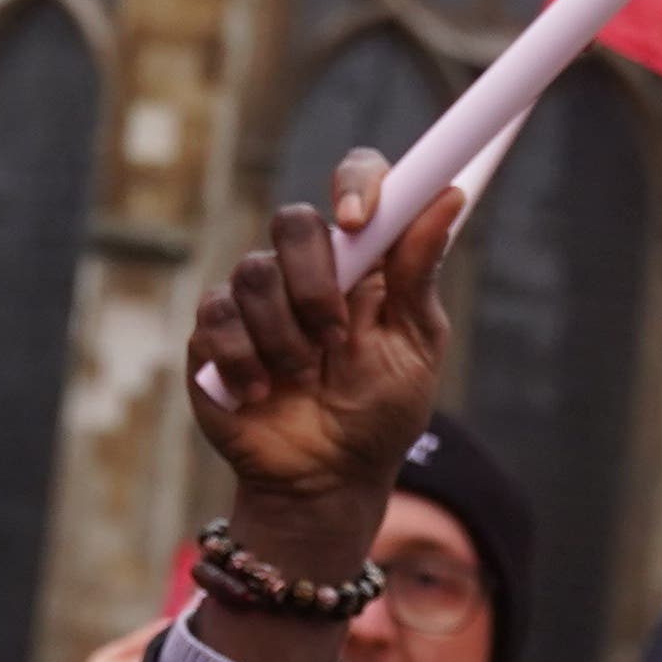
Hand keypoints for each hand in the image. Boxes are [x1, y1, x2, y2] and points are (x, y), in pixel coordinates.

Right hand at [182, 155, 465, 661]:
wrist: (327, 480)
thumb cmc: (379, 411)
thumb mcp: (415, 346)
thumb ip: (420, 273)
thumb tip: (449, 195)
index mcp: (362, 259)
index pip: (356, 181)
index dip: (356, 184)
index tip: (359, 219)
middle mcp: (304, 267)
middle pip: (292, 221)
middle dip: (315, 282)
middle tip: (335, 337)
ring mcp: (254, 298)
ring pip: (253, 274)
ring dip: (286, 338)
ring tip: (303, 379)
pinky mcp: (212, 333)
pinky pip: (218, 319)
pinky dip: (245, 362)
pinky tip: (262, 394)